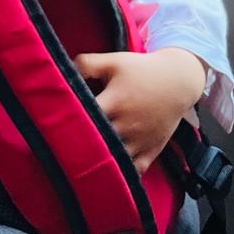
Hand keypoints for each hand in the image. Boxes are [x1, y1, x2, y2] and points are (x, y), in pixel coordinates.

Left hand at [73, 48, 207, 171]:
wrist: (179, 81)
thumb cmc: (141, 70)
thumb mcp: (113, 60)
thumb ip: (86, 63)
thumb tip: (62, 70)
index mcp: (114, 102)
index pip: (85, 117)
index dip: (66, 121)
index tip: (54, 122)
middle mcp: (127, 126)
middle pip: (97, 142)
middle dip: (79, 143)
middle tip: (62, 143)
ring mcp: (140, 141)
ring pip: (114, 160)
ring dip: (99, 160)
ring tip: (82, 159)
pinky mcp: (151, 151)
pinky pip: (134, 171)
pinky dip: (122, 173)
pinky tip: (108, 171)